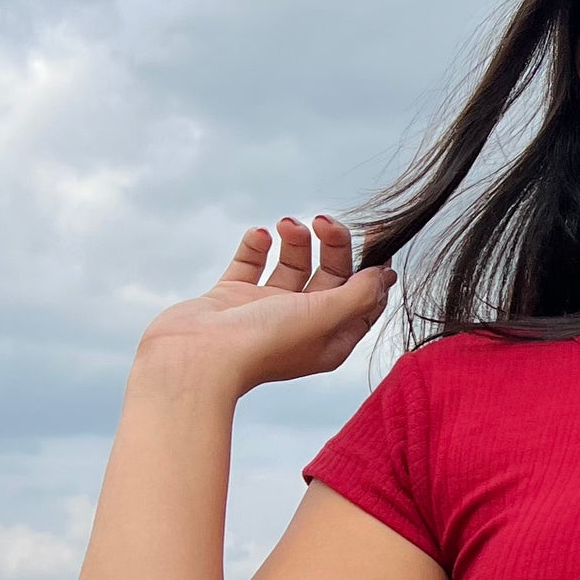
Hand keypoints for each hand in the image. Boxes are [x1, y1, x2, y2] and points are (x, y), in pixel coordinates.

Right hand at [136, 218, 394, 394]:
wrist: (197, 358)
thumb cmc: (264, 343)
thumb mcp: (325, 316)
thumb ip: (358, 294)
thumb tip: (383, 276)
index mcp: (329, 339)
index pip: (363, 300)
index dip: (372, 270)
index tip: (375, 236)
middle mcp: (300, 325)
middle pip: (330, 276)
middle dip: (332, 245)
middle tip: (324, 221)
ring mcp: (264, 311)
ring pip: (292, 265)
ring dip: (295, 240)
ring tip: (286, 225)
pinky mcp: (231, 298)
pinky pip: (250, 263)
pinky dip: (256, 246)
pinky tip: (259, 235)